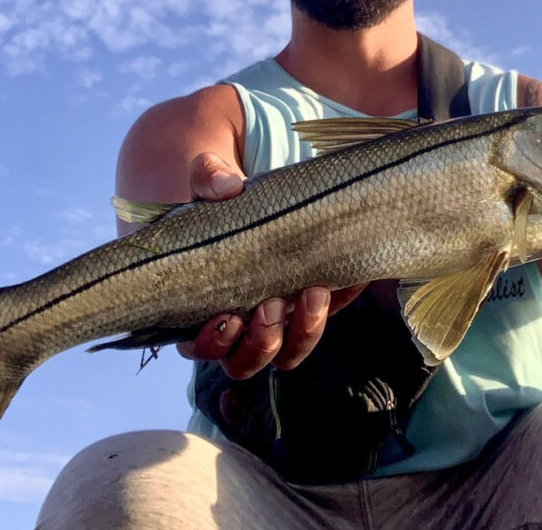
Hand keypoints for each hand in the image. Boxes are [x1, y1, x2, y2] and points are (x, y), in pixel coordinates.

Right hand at [176, 152, 365, 378]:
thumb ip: (210, 178)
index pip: (198, 344)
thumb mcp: (212, 182)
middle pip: (243, 362)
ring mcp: (276, 320)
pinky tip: (343, 278)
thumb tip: (228, 187)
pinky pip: (321, 321)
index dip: (212, 341)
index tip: (229, 317)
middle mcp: (238, 322)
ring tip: (312, 293)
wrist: (260, 196)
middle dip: (260, 343)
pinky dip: (335, 306)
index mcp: (201, 303)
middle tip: (273, 305)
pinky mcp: (309, 307)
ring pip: (285, 355)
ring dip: (300, 335)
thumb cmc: (224, 201)